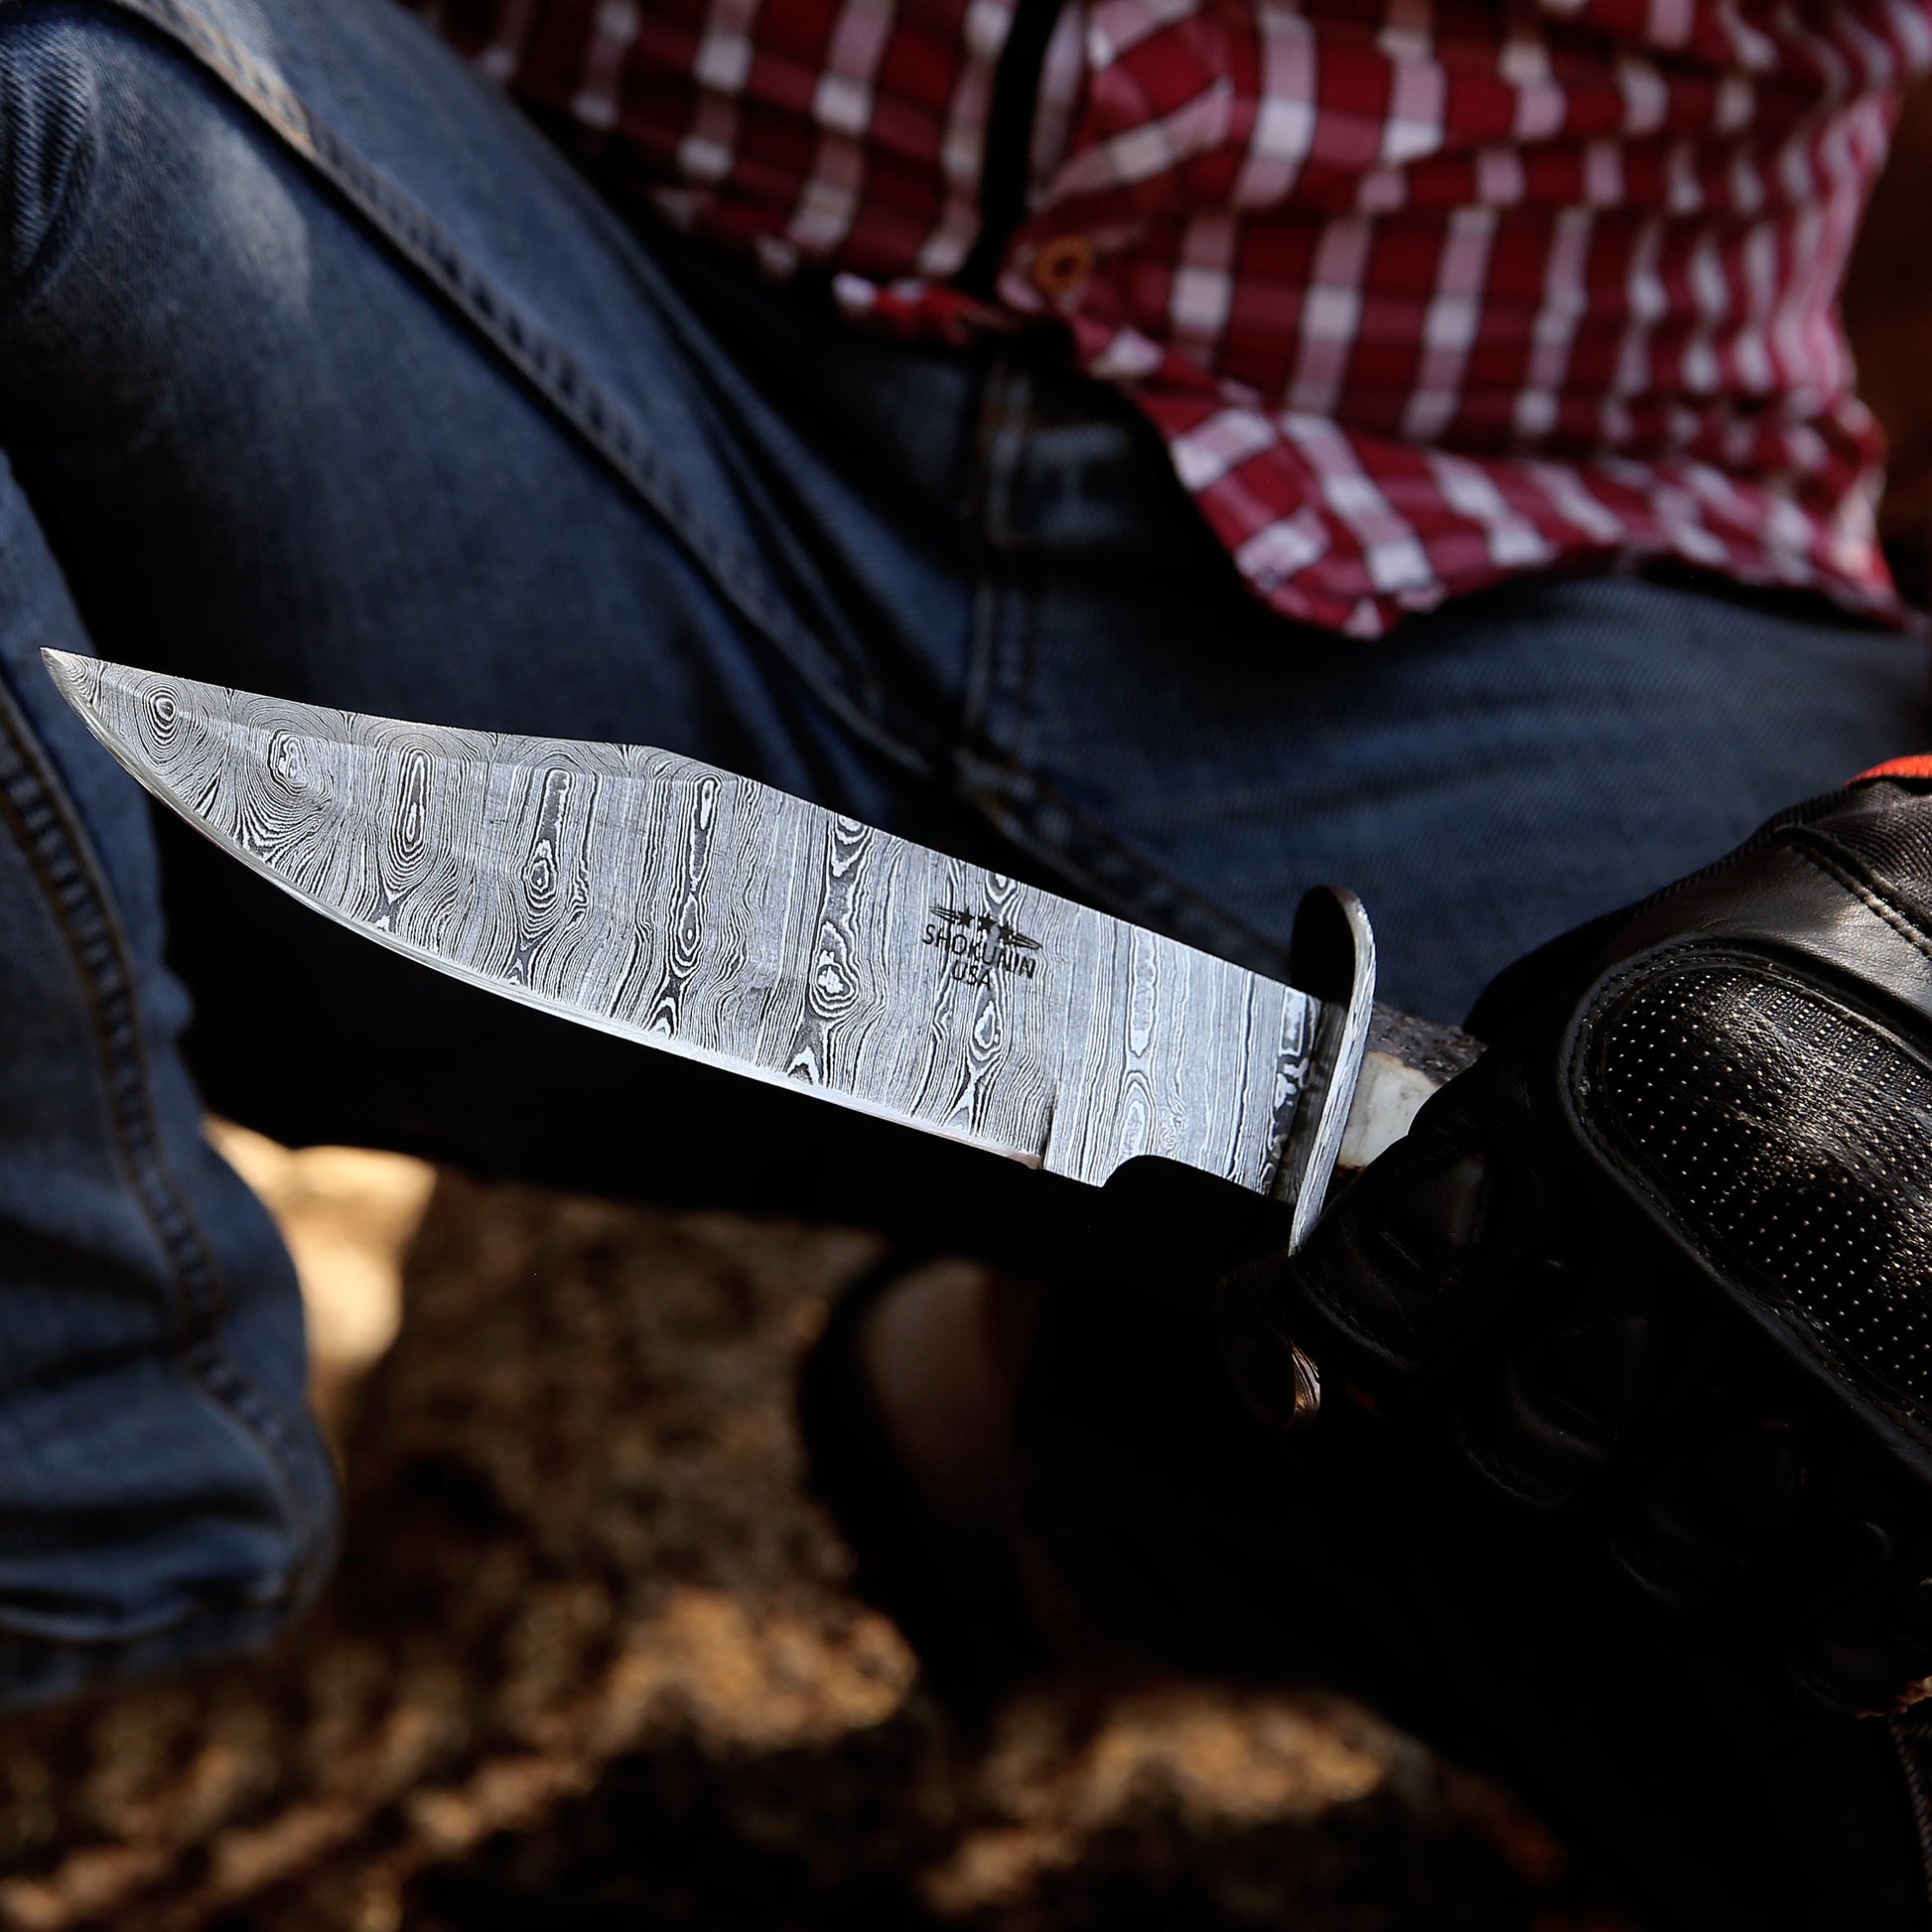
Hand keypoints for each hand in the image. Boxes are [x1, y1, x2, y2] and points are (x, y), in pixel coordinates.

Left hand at [1224, 766, 1931, 1718]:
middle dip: (1509, 1445)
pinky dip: (1805, 1638)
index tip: (1363, 1344)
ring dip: (1644, 1539)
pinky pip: (1857, 1610)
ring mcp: (1841, 1323)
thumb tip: (1314, 1287)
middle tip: (1539, 1423)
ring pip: (1667, 1536)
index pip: (1388, 1281)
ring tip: (1668, 1492)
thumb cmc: (1733, 977)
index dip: (1347, 1334)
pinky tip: (1786, 1592)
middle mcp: (1695, 1215)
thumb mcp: (1571, 998)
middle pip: (1525, 1434)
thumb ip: (1470, 1127)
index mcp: (1572, 1104)